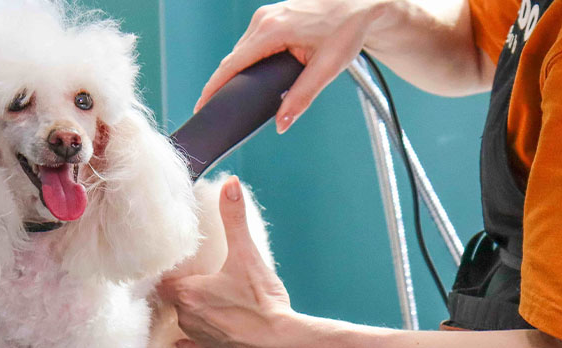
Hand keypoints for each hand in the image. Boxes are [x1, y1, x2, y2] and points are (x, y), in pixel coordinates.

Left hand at [157, 176, 310, 347]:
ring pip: (185, 323)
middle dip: (185, 291)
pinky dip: (192, 343)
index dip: (173, 273)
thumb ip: (235, 219)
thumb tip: (230, 184)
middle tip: (199, 280)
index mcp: (188, 293)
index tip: (180, 267)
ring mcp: (201, 340)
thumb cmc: (262, 302)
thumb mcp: (248, 255)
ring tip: (209, 303)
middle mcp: (188, 318)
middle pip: (175, 300)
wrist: (283, 345)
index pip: (165, 280)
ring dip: (193, 313)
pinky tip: (188, 341)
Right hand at [195, 0, 388, 133]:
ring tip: (237, 97)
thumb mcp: (327, 68)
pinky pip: (252, 42)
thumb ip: (302, 97)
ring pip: (242, 50)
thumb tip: (282, 123)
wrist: (359, 2)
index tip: (202, 106)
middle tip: (219, 110)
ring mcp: (266, 16)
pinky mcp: (272, 16)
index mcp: (272, 31)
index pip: (231, 64)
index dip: (213, 87)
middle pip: (233, 59)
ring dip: (239, 72)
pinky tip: (255, 76)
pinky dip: (249, 60)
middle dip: (225, 84)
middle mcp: (263, 20)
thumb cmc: (347, 30)